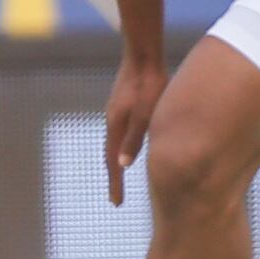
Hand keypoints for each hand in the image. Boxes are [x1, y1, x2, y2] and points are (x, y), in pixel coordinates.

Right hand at [103, 54, 167, 203]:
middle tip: (116, 198)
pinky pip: (120, 134)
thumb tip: (123, 165)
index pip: (113, 162)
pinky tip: (131, 150)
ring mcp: (117, 114)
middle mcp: (113, 122)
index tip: (116, 203)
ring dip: (116, 163)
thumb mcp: (145, 113)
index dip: (116, 183)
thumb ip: (135, 138)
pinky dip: (122, 148)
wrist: (144, 55)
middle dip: (114, 178)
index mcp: (116, 126)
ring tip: (121, 179)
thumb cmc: (150, 84)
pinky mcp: (124, 107)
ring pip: (115, 145)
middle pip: (110, 156)